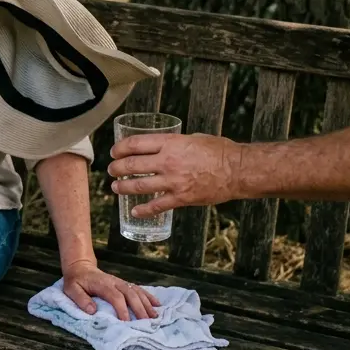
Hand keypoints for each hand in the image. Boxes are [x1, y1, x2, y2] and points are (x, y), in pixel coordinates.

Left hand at [61, 260, 158, 320]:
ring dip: (147, 304)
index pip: (115, 297)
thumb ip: (80, 299)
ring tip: (155, 317)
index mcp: (102, 284)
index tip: (127, 322)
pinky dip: (149, 297)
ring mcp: (121, 282)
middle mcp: (115, 282)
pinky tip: (157, 305)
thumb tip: (92, 311)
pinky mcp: (124, 284)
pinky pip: (139, 289)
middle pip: (130, 294)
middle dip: (139, 309)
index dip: (122, 309)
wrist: (80, 267)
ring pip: (137, 292)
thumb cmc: (75, 281)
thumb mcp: (71, 290)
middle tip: (147, 323)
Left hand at [109, 133, 245, 217]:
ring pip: (140, 185)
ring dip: (124, 187)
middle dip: (117, 168)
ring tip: (116, 188)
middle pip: (132, 165)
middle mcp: (167, 161)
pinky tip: (135, 211)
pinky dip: (144, 210)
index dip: (120, 148)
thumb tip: (165, 146)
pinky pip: (157, 205)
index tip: (114, 152)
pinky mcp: (181, 198)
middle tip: (112, 170)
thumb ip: (175, 143)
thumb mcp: (193, 138)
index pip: (135, 144)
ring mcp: (173, 181)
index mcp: (170, 143)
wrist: (237, 170)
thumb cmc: (219, 151)